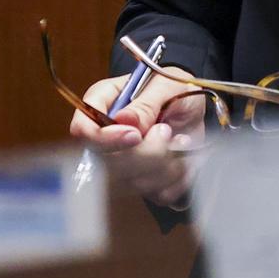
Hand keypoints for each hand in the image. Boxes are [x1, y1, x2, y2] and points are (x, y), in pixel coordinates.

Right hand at [65, 70, 209, 209]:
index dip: (106, 139)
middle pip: (107, 164)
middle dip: (146, 153)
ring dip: (166, 165)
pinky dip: (177, 178)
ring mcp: (123, 161)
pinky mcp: (144, 178)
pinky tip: (185, 159)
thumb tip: (125, 120)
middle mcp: (105, 137)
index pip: (83, 131)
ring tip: (181, 141)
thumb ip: (146, 103)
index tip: (136, 136)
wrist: (195, 105)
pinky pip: (156, 193)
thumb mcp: (166, 85)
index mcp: (101, 104)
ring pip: (133, 183)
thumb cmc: (175, 87)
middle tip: (167, 131)